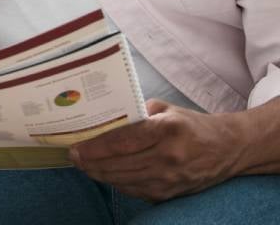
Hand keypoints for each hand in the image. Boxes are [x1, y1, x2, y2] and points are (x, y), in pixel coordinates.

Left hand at [69, 99, 246, 200]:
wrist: (229, 149)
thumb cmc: (192, 125)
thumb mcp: (166, 109)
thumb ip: (135, 110)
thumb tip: (104, 115)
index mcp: (167, 130)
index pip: (122, 141)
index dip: (95, 147)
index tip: (76, 147)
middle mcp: (169, 156)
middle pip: (119, 164)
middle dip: (90, 162)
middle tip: (74, 156)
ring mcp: (170, 178)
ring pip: (123, 180)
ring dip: (99, 174)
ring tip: (84, 165)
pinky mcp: (170, 193)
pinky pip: (134, 190)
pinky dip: (116, 183)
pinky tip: (104, 174)